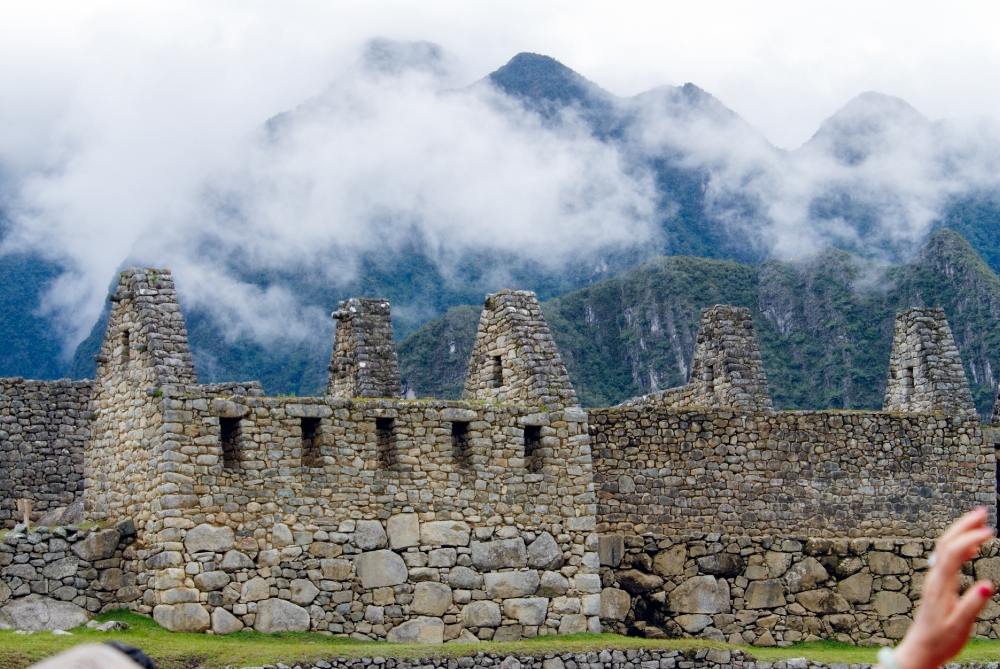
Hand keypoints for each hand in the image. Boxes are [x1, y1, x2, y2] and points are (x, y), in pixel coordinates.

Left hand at [892, 507, 995, 668]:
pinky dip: (959, 547)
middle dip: (963, 525)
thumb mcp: (960, 625)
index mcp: (940, 585)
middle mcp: (934, 578)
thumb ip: (973, 605)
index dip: (970, 539)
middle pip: (945, 543)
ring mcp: (934, 579)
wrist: (920, 650)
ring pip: (944, 548)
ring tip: (979, 520)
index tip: (989, 530)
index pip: (953, 554)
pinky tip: (971, 547)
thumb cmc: (940, 640)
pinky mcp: (937, 584)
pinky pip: (946, 558)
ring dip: (960, 532)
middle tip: (981, 511)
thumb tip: (989, 584)